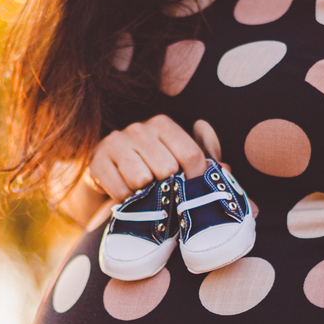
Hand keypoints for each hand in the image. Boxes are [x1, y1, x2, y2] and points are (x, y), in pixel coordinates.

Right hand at [87, 115, 207, 201]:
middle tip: (162, 190)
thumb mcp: (177, 158)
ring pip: (142, 180)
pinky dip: (126, 199)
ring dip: (145, 193)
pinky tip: (126, 193)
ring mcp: (115, 142)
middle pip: (167, 169)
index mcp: (163, 124)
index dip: (196, 178)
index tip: (193, 191)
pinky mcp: (97, 161)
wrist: (106, 169)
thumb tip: (227, 169)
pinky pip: (121, 191)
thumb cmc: (150, 164)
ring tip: (143, 190)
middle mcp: (138, 128)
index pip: (190, 154)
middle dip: (167, 186)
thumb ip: (204, 162)